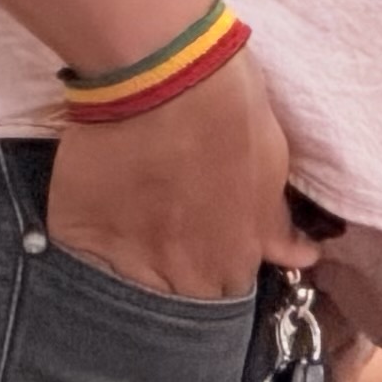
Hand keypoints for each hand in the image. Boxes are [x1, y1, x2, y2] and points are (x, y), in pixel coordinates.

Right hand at [49, 64, 300, 302]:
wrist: (167, 76)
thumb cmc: (231, 114)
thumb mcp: (270, 169)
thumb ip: (276, 225)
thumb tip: (302, 257)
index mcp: (234, 261)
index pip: (226, 300)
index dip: (218, 282)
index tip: (209, 262)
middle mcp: (182, 274)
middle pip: (177, 305)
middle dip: (178, 289)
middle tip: (171, 253)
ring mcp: (127, 259)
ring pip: (128, 296)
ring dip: (133, 283)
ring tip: (135, 252)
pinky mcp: (79, 235)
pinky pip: (81, 269)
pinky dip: (88, 263)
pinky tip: (98, 244)